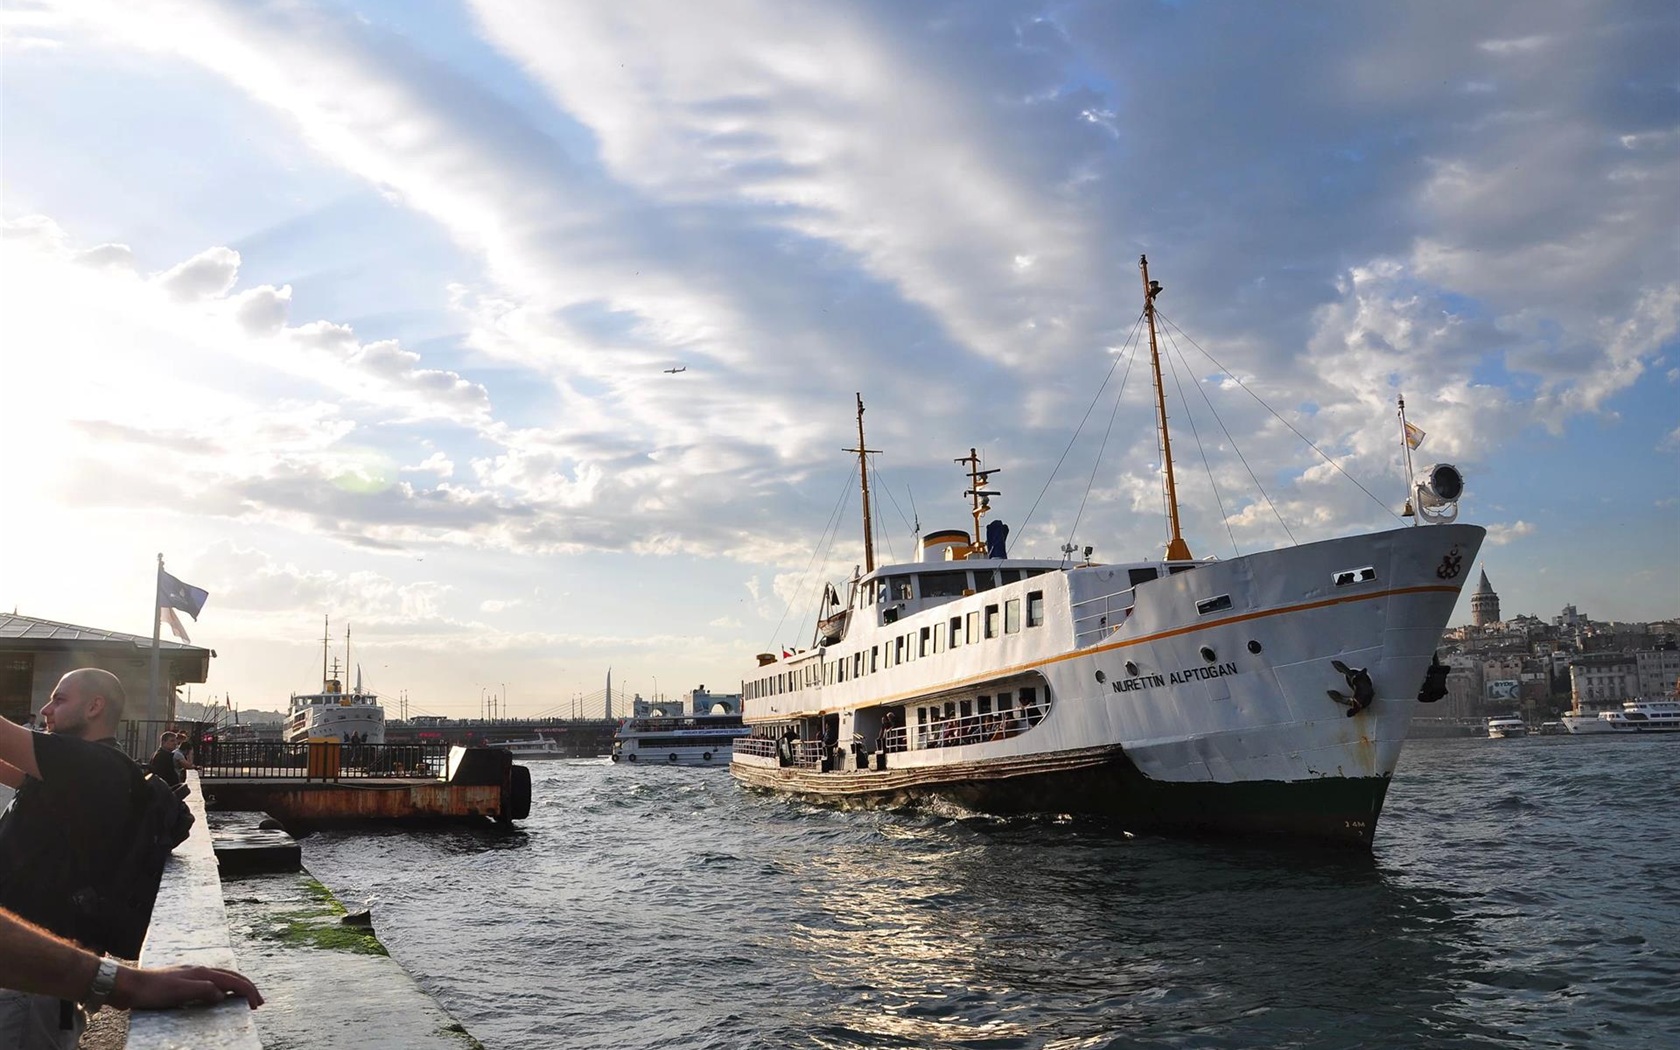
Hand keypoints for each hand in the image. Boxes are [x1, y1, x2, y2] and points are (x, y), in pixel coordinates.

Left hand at [109, 963, 262, 1009]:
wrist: (127, 986)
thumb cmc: (152, 990)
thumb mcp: (180, 992)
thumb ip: (204, 990)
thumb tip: (223, 995)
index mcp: (202, 972)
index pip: (233, 981)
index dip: (248, 991)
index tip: (258, 1004)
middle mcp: (199, 971)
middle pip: (231, 977)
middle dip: (247, 988)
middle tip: (258, 1002)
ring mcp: (190, 975)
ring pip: (221, 978)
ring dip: (236, 988)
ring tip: (243, 998)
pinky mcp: (181, 982)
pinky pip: (210, 983)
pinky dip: (222, 989)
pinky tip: (216, 996)